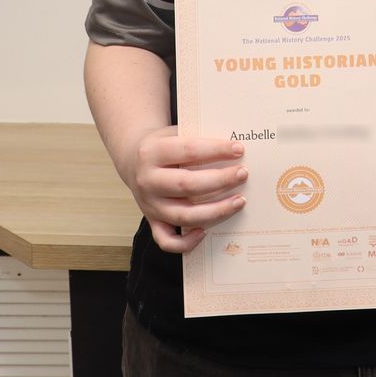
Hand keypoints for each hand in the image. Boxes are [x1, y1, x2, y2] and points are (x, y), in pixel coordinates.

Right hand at [112, 126, 247, 254]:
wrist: (132, 160)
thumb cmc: (163, 147)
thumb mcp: (173, 134)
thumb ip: (197, 139)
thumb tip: (235, 148)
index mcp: (151, 152)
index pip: (188, 150)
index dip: (216, 150)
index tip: (238, 149)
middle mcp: (147, 180)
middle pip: (188, 185)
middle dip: (220, 180)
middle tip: (243, 174)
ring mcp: (149, 204)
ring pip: (184, 216)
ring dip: (216, 210)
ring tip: (239, 200)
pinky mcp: (152, 221)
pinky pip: (167, 240)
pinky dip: (187, 242)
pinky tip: (205, 231)